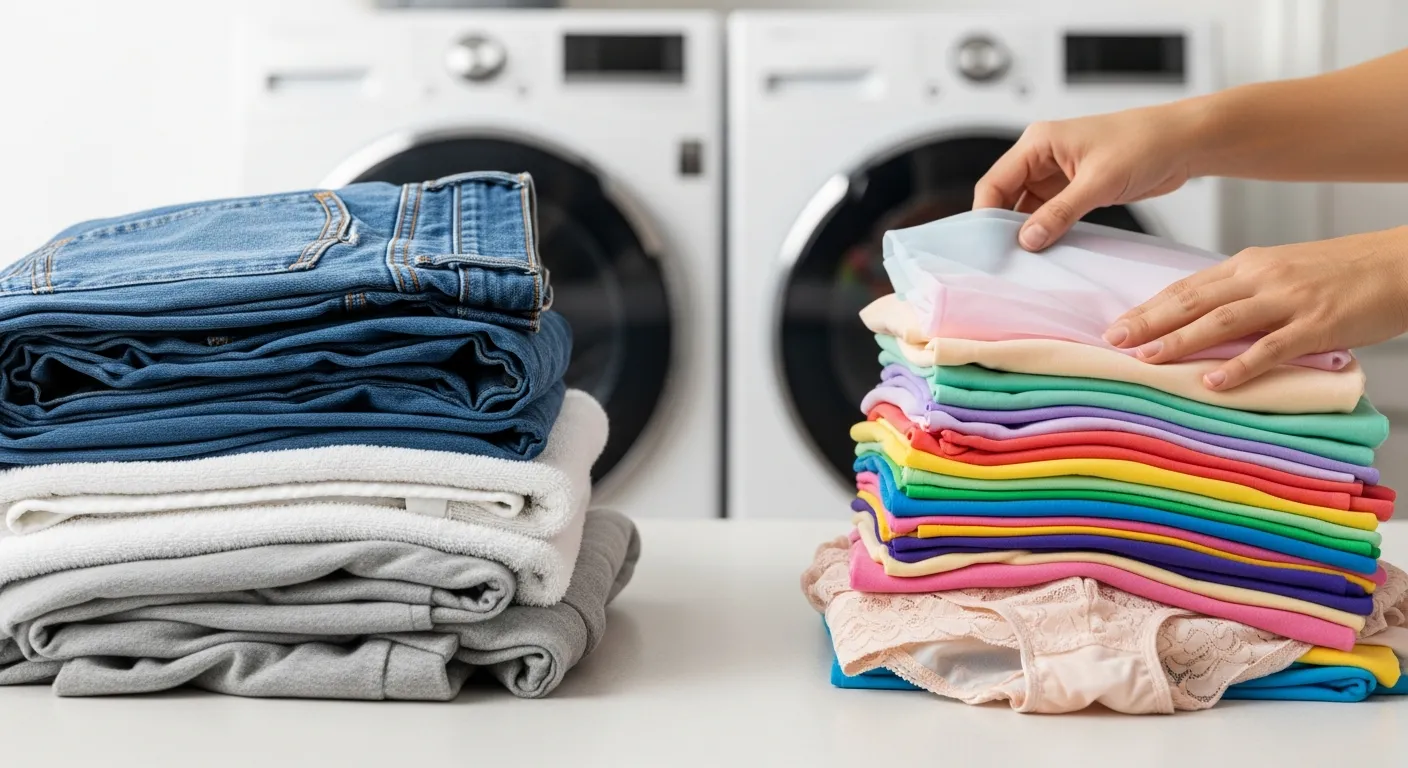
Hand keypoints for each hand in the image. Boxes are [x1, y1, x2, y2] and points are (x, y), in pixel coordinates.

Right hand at [973, 103, 1205, 250]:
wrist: (1184, 143)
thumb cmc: (1145, 142)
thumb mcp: (1099, 181)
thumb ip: (1060, 212)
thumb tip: (1028, 239)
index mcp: (1038, 142)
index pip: (995, 182)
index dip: (985, 215)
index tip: (986, 246)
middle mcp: (1042, 157)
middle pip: (1005, 197)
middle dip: (1003, 227)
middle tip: (1003, 259)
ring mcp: (1057, 175)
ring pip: (1025, 209)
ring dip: (1026, 233)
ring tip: (1024, 260)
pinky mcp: (1073, 190)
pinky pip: (1048, 215)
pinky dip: (1046, 232)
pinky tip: (1046, 251)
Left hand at [1105, 228, 1407, 389]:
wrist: (1400, 263)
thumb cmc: (1343, 272)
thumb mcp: (1283, 272)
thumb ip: (1244, 294)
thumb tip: (1203, 320)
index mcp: (1249, 265)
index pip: (1187, 287)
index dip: (1149, 307)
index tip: (1117, 324)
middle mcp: (1262, 277)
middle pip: (1194, 300)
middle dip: (1150, 321)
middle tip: (1114, 341)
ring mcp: (1289, 300)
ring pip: (1223, 321)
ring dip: (1182, 340)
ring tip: (1149, 358)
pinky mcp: (1317, 325)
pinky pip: (1271, 347)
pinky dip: (1240, 366)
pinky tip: (1213, 381)